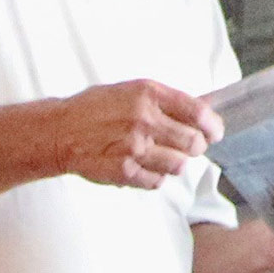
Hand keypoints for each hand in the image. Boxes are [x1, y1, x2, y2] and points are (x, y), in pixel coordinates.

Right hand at [39, 79, 220, 189]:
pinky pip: (157, 181)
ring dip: (174, 164)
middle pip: (193, 143)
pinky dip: (155, 177)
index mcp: (148, 94)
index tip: (214, 132)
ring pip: (178, 166)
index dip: (212, 126)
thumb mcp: (131, 91)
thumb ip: (165, 101)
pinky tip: (141, 167)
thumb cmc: (95, 109)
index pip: (198, 113)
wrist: (59, 132)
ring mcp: (134, 148)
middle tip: (187, 147)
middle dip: (195, 147)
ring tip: (158, 156)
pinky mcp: (125, 172)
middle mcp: (144, 120)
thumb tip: (204, 110)